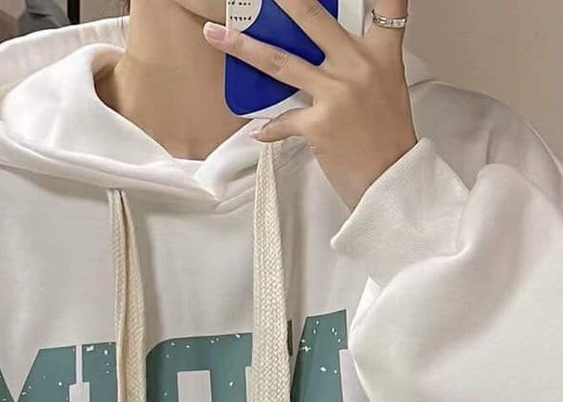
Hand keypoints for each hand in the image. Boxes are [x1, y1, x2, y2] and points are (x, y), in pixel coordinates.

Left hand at [204, 0, 417, 208]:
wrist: (390, 177)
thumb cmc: (387, 136)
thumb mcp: (387, 85)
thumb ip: (362, 60)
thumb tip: (328, 52)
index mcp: (381, 52)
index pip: (387, 3)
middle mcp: (358, 65)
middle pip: (313, 19)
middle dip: (286, 1)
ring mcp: (336, 92)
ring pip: (280, 62)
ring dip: (243, 47)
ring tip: (218, 36)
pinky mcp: (318, 123)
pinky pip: (281, 121)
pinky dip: (269, 128)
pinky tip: (259, 132)